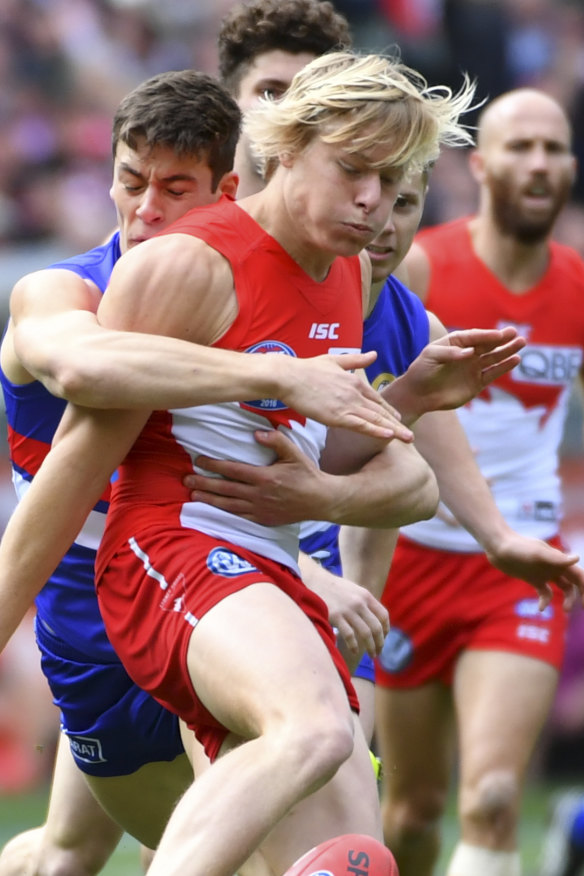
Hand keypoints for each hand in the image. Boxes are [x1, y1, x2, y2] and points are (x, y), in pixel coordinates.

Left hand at [184, 430, 330, 524]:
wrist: (320, 500)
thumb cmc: (307, 474)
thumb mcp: (294, 453)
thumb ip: (276, 440)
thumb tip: (256, 433)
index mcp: (264, 477)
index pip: (233, 470)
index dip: (214, 465)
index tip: (199, 460)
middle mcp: (258, 494)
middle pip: (225, 489)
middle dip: (204, 483)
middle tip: (186, 479)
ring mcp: (259, 509)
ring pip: (228, 505)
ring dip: (209, 499)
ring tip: (193, 494)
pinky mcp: (262, 519)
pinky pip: (239, 517)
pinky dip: (224, 513)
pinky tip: (213, 509)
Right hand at [274, 351, 412, 441]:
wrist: (289, 376)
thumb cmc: (306, 369)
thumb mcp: (334, 361)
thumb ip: (356, 360)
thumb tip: (373, 354)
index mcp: (354, 381)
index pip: (376, 399)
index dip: (388, 410)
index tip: (397, 419)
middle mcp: (355, 393)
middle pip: (380, 411)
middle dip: (396, 424)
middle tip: (410, 435)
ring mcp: (347, 404)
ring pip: (375, 420)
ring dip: (393, 430)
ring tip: (407, 438)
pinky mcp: (337, 416)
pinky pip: (361, 425)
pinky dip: (376, 430)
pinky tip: (389, 436)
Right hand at [301, 557, 389, 665]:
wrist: (315, 580)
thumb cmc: (334, 587)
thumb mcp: (354, 590)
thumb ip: (364, 602)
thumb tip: (375, 619)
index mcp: (365, 596)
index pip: (383, 615)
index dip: (386, 629)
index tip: (384, 638)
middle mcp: (359, 603)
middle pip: (376, 627)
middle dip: (380, 643)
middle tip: (378, 652)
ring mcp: (347, 610)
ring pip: (366, 633)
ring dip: (371, 647)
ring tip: (371, 655)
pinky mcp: (335, 616)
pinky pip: (349, 635)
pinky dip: (354, 646)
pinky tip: (355, 651)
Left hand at [391, 326, 525, 417]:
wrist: (418, 394)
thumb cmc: (421, 371)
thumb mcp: (431, 357)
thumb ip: (450, 353)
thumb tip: (470, 353)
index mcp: (456, 342)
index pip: (474, 337)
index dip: (486, 336)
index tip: (498, 335)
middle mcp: (467, 353)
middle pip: (488, 344)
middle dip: (501, 339)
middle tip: (515, 333)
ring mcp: (473, 368)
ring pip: (494, 357)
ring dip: (507, 351)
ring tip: (521, 343)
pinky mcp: (477, 383)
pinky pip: (493, 373)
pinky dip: (504, 367)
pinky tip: (515, 360)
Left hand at [486, 531, 583, 611]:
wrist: (498, 547)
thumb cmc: (518, 547)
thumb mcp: (537, 553)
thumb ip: (556, 558)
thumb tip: (577, 558)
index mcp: (559, 560)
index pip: (579, 575)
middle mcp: (555, 567)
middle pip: (574, 582)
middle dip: (581, 594)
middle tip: (581, 608)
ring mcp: (544, 573)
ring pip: (563, 587)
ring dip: (567, 599)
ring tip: (565, 609)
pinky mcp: (533, 578)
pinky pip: (545, 592)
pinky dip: (545, 601)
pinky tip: (540, 608)